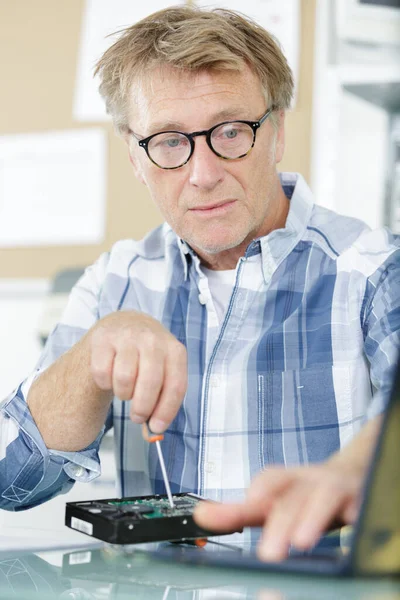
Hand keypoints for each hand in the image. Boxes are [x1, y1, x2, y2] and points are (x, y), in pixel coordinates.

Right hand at [89, 311, 186, 431]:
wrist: (126, 325)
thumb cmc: (148, 357)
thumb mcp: (163, 372)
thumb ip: (161, 402)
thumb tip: (153, 432)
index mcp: (174, 350)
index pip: (176, 386)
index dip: (166, 411)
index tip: (156, 428)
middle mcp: (152, 340)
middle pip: (150, 382)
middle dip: (142, 408)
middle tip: (138, 416)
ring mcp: (127, 336)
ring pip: (124, 379)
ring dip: (123, 394)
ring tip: (126, 390)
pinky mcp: (103, 338)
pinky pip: (102, 372)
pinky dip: (105, 383)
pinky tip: (111, 377)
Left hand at [194, 461, 363, 560]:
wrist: (348, 474)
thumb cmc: (302, 494)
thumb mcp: (272, 502)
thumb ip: (237, 512)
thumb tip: (200, 515)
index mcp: (285, 483)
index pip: (270, 479)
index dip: (261, 487)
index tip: (251, 500)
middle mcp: (308, 481)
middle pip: (293, 498)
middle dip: (281, 523)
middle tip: (269, 553)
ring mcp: (334, 488)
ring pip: (323, 497)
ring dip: (312, 517)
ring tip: (301, 541)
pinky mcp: (359, 498)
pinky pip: (358, 504)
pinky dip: (354, 513)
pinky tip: (350, 523)